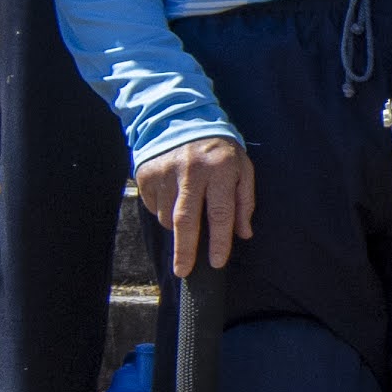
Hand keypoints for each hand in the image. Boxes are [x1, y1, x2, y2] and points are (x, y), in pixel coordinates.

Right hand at [136, 135, 251, 275]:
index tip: (217, 263)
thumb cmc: (219, 151)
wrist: (181, 119)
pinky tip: (173, 195)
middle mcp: (191, 170)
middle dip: (185, 250)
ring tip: (187, 208)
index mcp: (220, 168)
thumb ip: (244, 201)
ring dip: (177, 225)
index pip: (220, 212)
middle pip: (186, 220)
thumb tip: (243, 233)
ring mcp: (165, 171)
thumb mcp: (241, 168)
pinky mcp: (147, 173)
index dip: (220, 240)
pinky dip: (163, 211)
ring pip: (168, 216)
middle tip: (184, 272)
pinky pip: (154, 206)